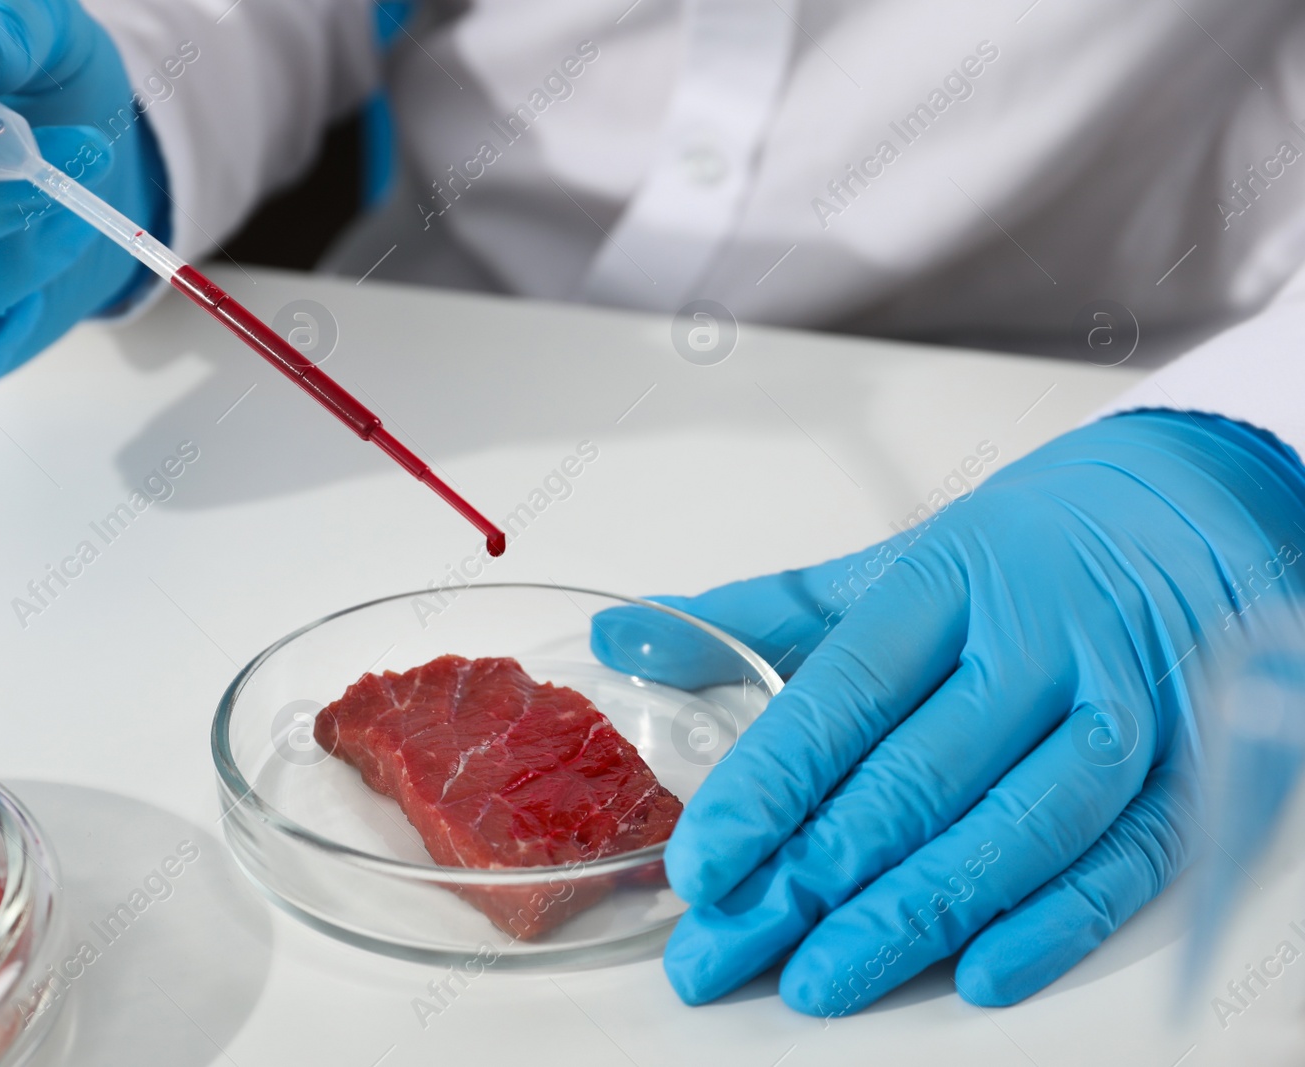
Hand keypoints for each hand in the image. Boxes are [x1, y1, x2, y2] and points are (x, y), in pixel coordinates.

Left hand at [591, 410, 1304, 1012]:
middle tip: (721, 951)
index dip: (767, 790)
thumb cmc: (1013, 553)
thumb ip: (756, 617)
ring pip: (1014, 830)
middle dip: (810, 880)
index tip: (700, 867)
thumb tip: (625, 632)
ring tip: (817, 980)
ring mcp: (1123, 710)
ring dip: (913, 918)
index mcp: (946, 584)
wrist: (1182, 512)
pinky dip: (1052, 923)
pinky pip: (1127, 861)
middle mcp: (1036, 645)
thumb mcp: (883, 570)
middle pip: (914, 781)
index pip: (842, 700)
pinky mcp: (1193, 769)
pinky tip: (971, 973)